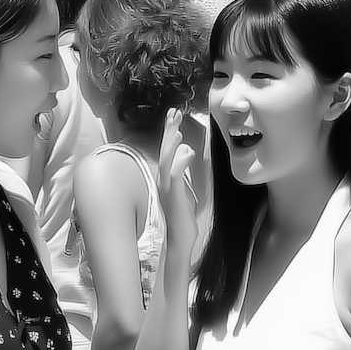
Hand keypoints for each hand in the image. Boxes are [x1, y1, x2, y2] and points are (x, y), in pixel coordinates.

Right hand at [159, 108, 197, 252]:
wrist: (180, 237)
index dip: (169, 132)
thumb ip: (182, 170)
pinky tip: (188, 151)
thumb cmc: (183, 216)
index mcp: (165, 178)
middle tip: (175, 112)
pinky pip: (175, 175)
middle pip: (164, 150)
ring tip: (179, 130)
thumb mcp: (183, 189)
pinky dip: (180, 161)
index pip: (166, 150)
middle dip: (169, 130)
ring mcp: (166, 188)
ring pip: (167, 160)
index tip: (174, 115)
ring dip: (172, 144)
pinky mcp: (174, 196)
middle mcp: (163, 180)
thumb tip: (185, 151)